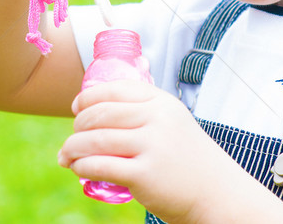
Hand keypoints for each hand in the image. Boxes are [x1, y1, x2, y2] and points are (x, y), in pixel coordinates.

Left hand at [57, 80, 241, 221]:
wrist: (216, 193)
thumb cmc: (188, 158)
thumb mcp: (172, 122)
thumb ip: (143, 110)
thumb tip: (94, 107)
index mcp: (161, 102)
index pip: (114, 90)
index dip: (87, 98)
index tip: (76, 108)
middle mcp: (157, 119)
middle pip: (99, 114)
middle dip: (78, 125)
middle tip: (72, 138)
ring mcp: (151, 146)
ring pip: (95, 140)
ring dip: (72, 148)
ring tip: (66, 155)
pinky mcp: (144, 174)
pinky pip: (99, 166)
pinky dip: (82, 167)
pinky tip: (78, 169)